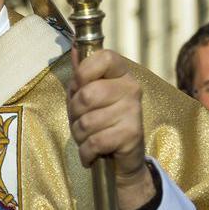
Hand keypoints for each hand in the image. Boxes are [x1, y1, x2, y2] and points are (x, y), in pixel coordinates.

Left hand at [66, 49, 154, 209]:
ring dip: (79, 135)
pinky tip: (93, 152)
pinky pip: (95, 141)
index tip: (79, 86)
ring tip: (89, 137)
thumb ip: (80, 76)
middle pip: (87, 95)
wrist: (120, 160)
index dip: (83, 72)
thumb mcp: (85, 97)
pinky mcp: (133, 134)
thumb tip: (74, 49)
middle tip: (81, 121)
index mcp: (120, 74)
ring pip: (87, 121)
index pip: (103, 57)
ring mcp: (134, 111)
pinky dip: (86, 152)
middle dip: (74, 113)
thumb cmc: (100, 123)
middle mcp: (131, 88)